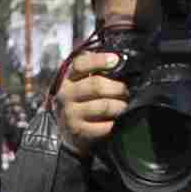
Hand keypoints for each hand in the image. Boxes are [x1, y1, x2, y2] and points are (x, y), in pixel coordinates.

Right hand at [51, 42, 134, 162]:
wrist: (68, 131)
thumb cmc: (80, 101)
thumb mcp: (80, 83)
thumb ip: (93, 70)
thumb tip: (116, 60)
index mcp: (67, 78)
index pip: (80, 64)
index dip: (99, 60)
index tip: (116, 60)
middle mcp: (65, 94)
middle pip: (96, 85)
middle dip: (117, 88)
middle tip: (125, 91)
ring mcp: (70, 113)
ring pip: (103, 106)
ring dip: (119, 106)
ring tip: (124, 106)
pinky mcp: (77, 130)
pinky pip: (103, 125)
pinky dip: (114, 122)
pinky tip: (116, 121)